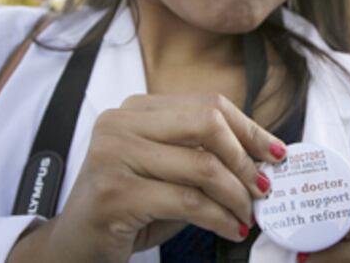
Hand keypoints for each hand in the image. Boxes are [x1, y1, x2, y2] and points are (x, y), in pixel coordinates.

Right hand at [7, 92, 285, 262]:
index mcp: (136, 109)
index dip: (249, 128)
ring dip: (237, 195)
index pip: (208, 104)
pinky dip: (220, 218)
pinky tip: (231, 228)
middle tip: (263, 187)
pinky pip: (188, 202)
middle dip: (245, 158)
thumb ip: (205, 155)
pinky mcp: (115, 194)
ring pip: (202, 166)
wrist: (73, 245)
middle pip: (207, 123)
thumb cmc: (129, 206)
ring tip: (248, 214)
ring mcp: (113, 156)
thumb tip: (264, 157)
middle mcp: (120, 123)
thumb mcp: (169, 171)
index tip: (276, 152)